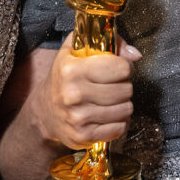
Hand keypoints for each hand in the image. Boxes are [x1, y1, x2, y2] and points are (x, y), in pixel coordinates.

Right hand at [33, 32, 140, 149]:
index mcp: (72, 70)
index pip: (120, 67)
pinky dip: (119, 122)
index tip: (119, 68)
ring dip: (123, 104)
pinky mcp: (83, 136)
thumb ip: (109, 43)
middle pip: (126, 89)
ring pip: (125, 110)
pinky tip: (109, 115)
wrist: (44, 112)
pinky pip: (119, 128)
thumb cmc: (65, 78)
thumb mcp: (76, 51)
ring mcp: (78, 117)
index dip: (125, 66)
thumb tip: (135, 55)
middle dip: (125, 86)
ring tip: (111, 100)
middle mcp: (73, 94)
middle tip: (114, 86)